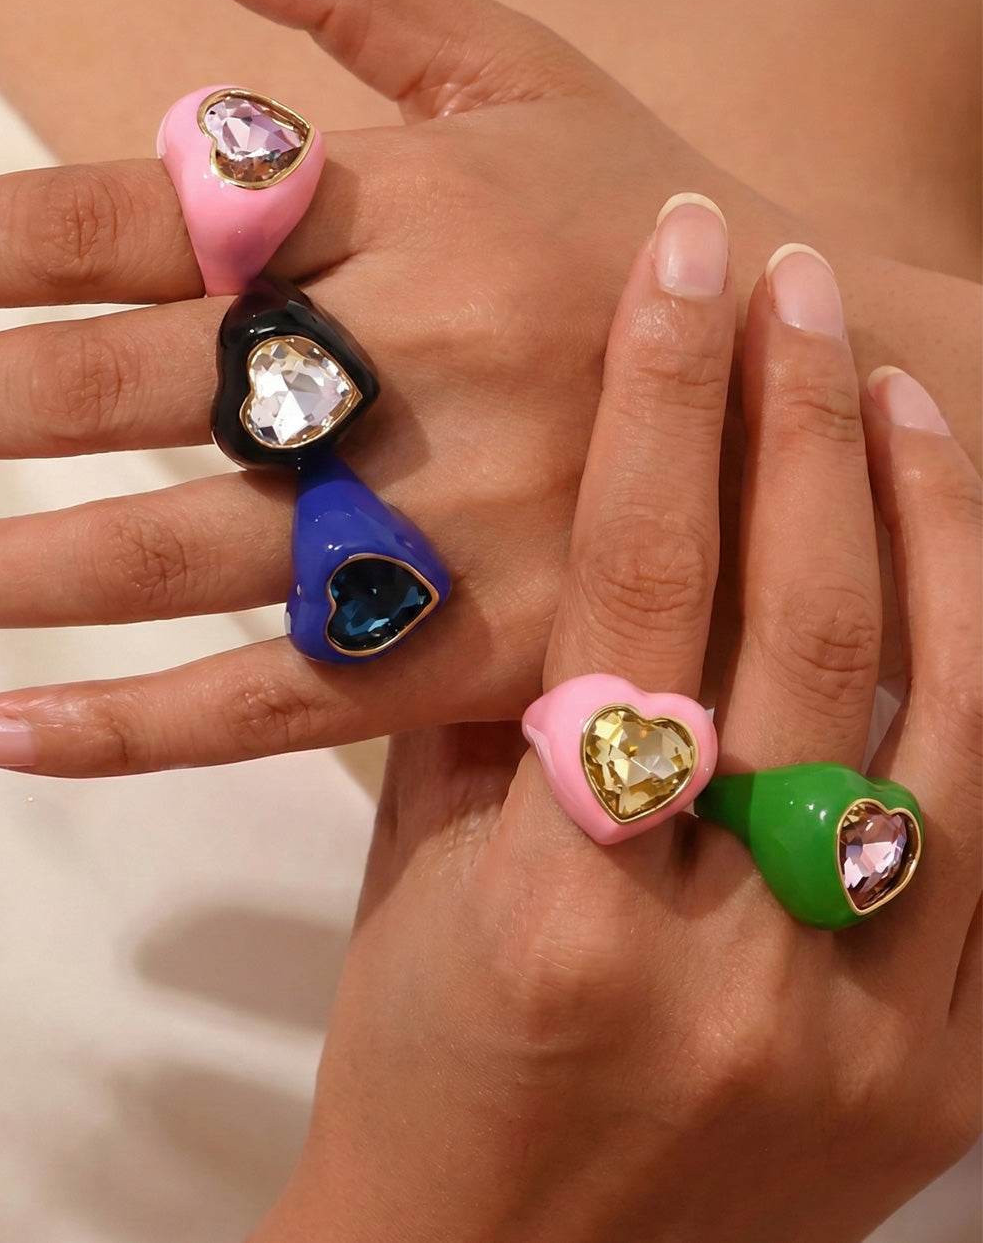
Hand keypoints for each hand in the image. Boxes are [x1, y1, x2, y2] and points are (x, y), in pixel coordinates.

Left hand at [0, 0, 978, 775]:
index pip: (131, 216)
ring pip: (168, 557)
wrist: (827, 398)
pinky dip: (129, 728)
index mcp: (405, 209)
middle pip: (120, 390)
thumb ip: (375, 10)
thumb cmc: (661, 235)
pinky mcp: (476, 655)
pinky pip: (275, 704)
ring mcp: (440, 522)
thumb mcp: (542, 82)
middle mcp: (406, 362)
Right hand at [251, 204, 981, 1242]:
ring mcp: (866, 1030)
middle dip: (803, 423)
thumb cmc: (422, 1064)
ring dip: (933, 528)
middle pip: (806, 630)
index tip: (683, 269)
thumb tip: (546, 529)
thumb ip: (488, 706)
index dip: (663, 408)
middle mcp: (732, 962)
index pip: (638, 594)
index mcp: (564, 912)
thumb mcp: (422, 880)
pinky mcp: (945, 1079)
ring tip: (899, 394)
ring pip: (948, 720)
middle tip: (800, 285)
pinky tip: (969, 571)